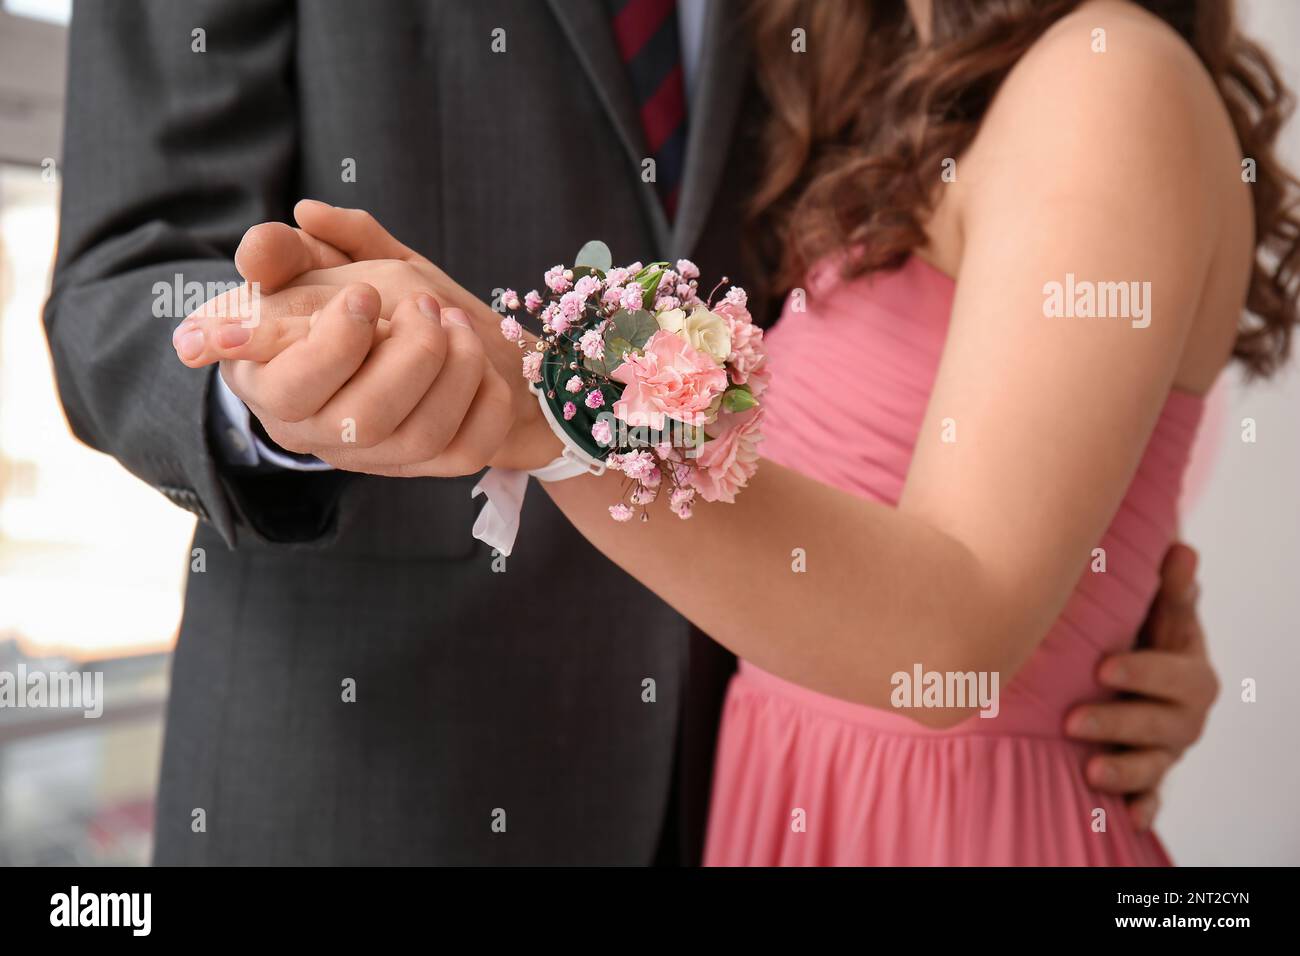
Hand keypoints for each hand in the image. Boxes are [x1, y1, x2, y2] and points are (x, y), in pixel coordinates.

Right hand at [172, 201, 554, 474]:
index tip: (365, 293)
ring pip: (421, 436)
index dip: (332, 345)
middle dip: (411, 353)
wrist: (412, 333)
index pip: (288, 391)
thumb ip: (284, 250)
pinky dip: (487, 401)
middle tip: (423, 304)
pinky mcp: (430, 464)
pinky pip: (468, 452)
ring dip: (456, 369)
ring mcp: (376, 455)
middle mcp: (319, 432)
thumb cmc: (341, 299)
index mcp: (271, 384)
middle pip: (364, 420)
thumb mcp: (310, 263)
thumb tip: (262, 246)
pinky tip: (481, 362)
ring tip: (454, 320)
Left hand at [1064, 542, 1218, 829]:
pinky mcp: (1147, 775)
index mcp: (1190, 673)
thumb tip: (1182, 549)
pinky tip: (1124, 817)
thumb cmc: (1142, 636)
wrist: (1132, 673)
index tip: (1102, 667)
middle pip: (1164, 726)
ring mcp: (1166, 749)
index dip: (1144, 672)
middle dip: (1120, 722)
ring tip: (1090, 771)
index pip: (1178, 675)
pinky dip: (1139, 808)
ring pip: (1154, 766)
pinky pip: (1150, 798)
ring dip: (1125, 771)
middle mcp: (1184, 716)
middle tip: (1071, 720)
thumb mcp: (1157, 613)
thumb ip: (1169, 589)